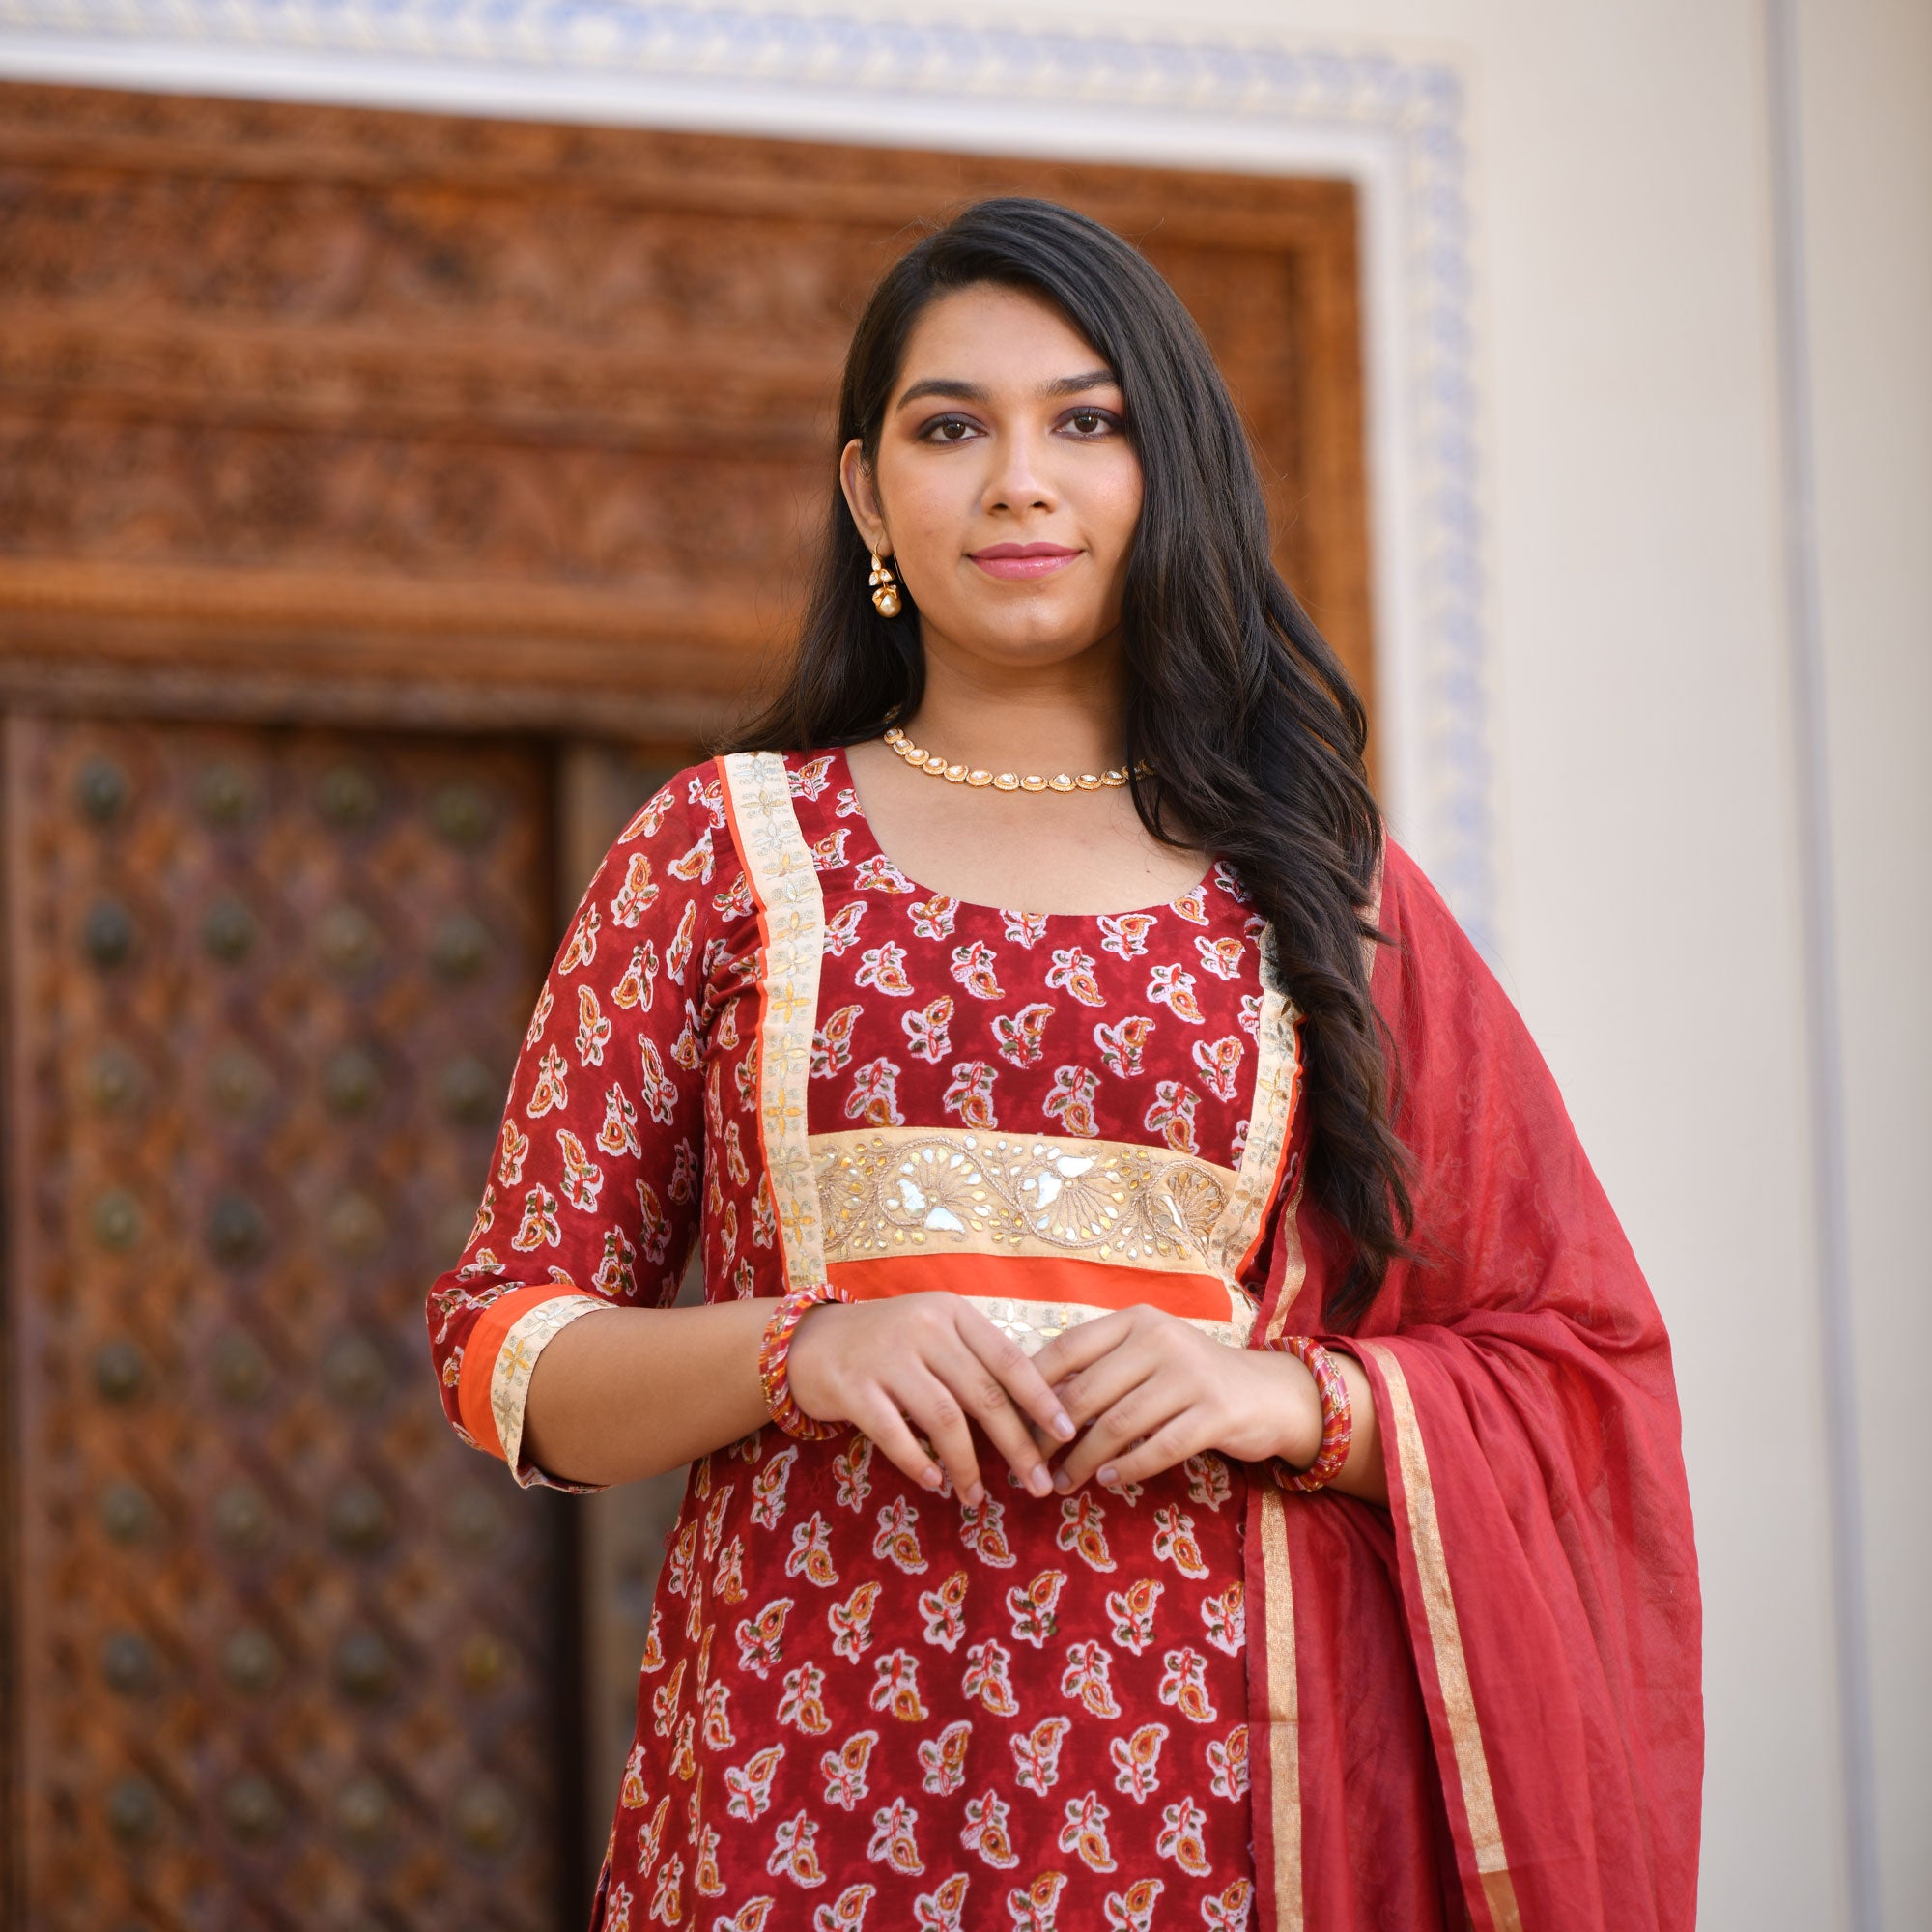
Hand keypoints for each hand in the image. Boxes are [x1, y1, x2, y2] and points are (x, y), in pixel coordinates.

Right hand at [784, 1293, 1075, 1505]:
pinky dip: (919, 1462)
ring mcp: (886, 1355)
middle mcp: (923, 1327)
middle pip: (983, 1394)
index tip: (1066, 1434)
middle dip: (1016, 1444)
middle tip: (1038, 1483)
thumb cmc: (886, 1345)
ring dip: (967, 1464)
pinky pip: (894, 1433)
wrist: (806, 1342)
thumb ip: (974, 1361)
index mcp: (952, 1313)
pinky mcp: (853, 1386)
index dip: (1041, 1398)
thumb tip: (1033, 1414)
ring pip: (944, 1418)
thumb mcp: (933, 1334)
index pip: (1008, 1358)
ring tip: (978, 1496)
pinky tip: (935, 1483)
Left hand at [1032, 1305, 1321, 1491]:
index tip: (1009, 1419)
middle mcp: (1161, 1339)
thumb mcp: (1147, 1356)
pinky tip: (1108, 1481)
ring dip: (1083, 1460)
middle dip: (1050, 1434)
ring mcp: (1191, 1375)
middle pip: (1086, 1391)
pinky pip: (1159, 1448)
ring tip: (1063, 1482)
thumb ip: (1100, 1368)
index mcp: (1137, 1320)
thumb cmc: (1192, 1376)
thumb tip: (1030, 1398)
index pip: (1068, 1347)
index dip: (1032, 1385)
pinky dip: (1127, 1469)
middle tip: (1030, 1464)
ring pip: (1118, 1424)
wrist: (1268, 1393)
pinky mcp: (1216, 1413)